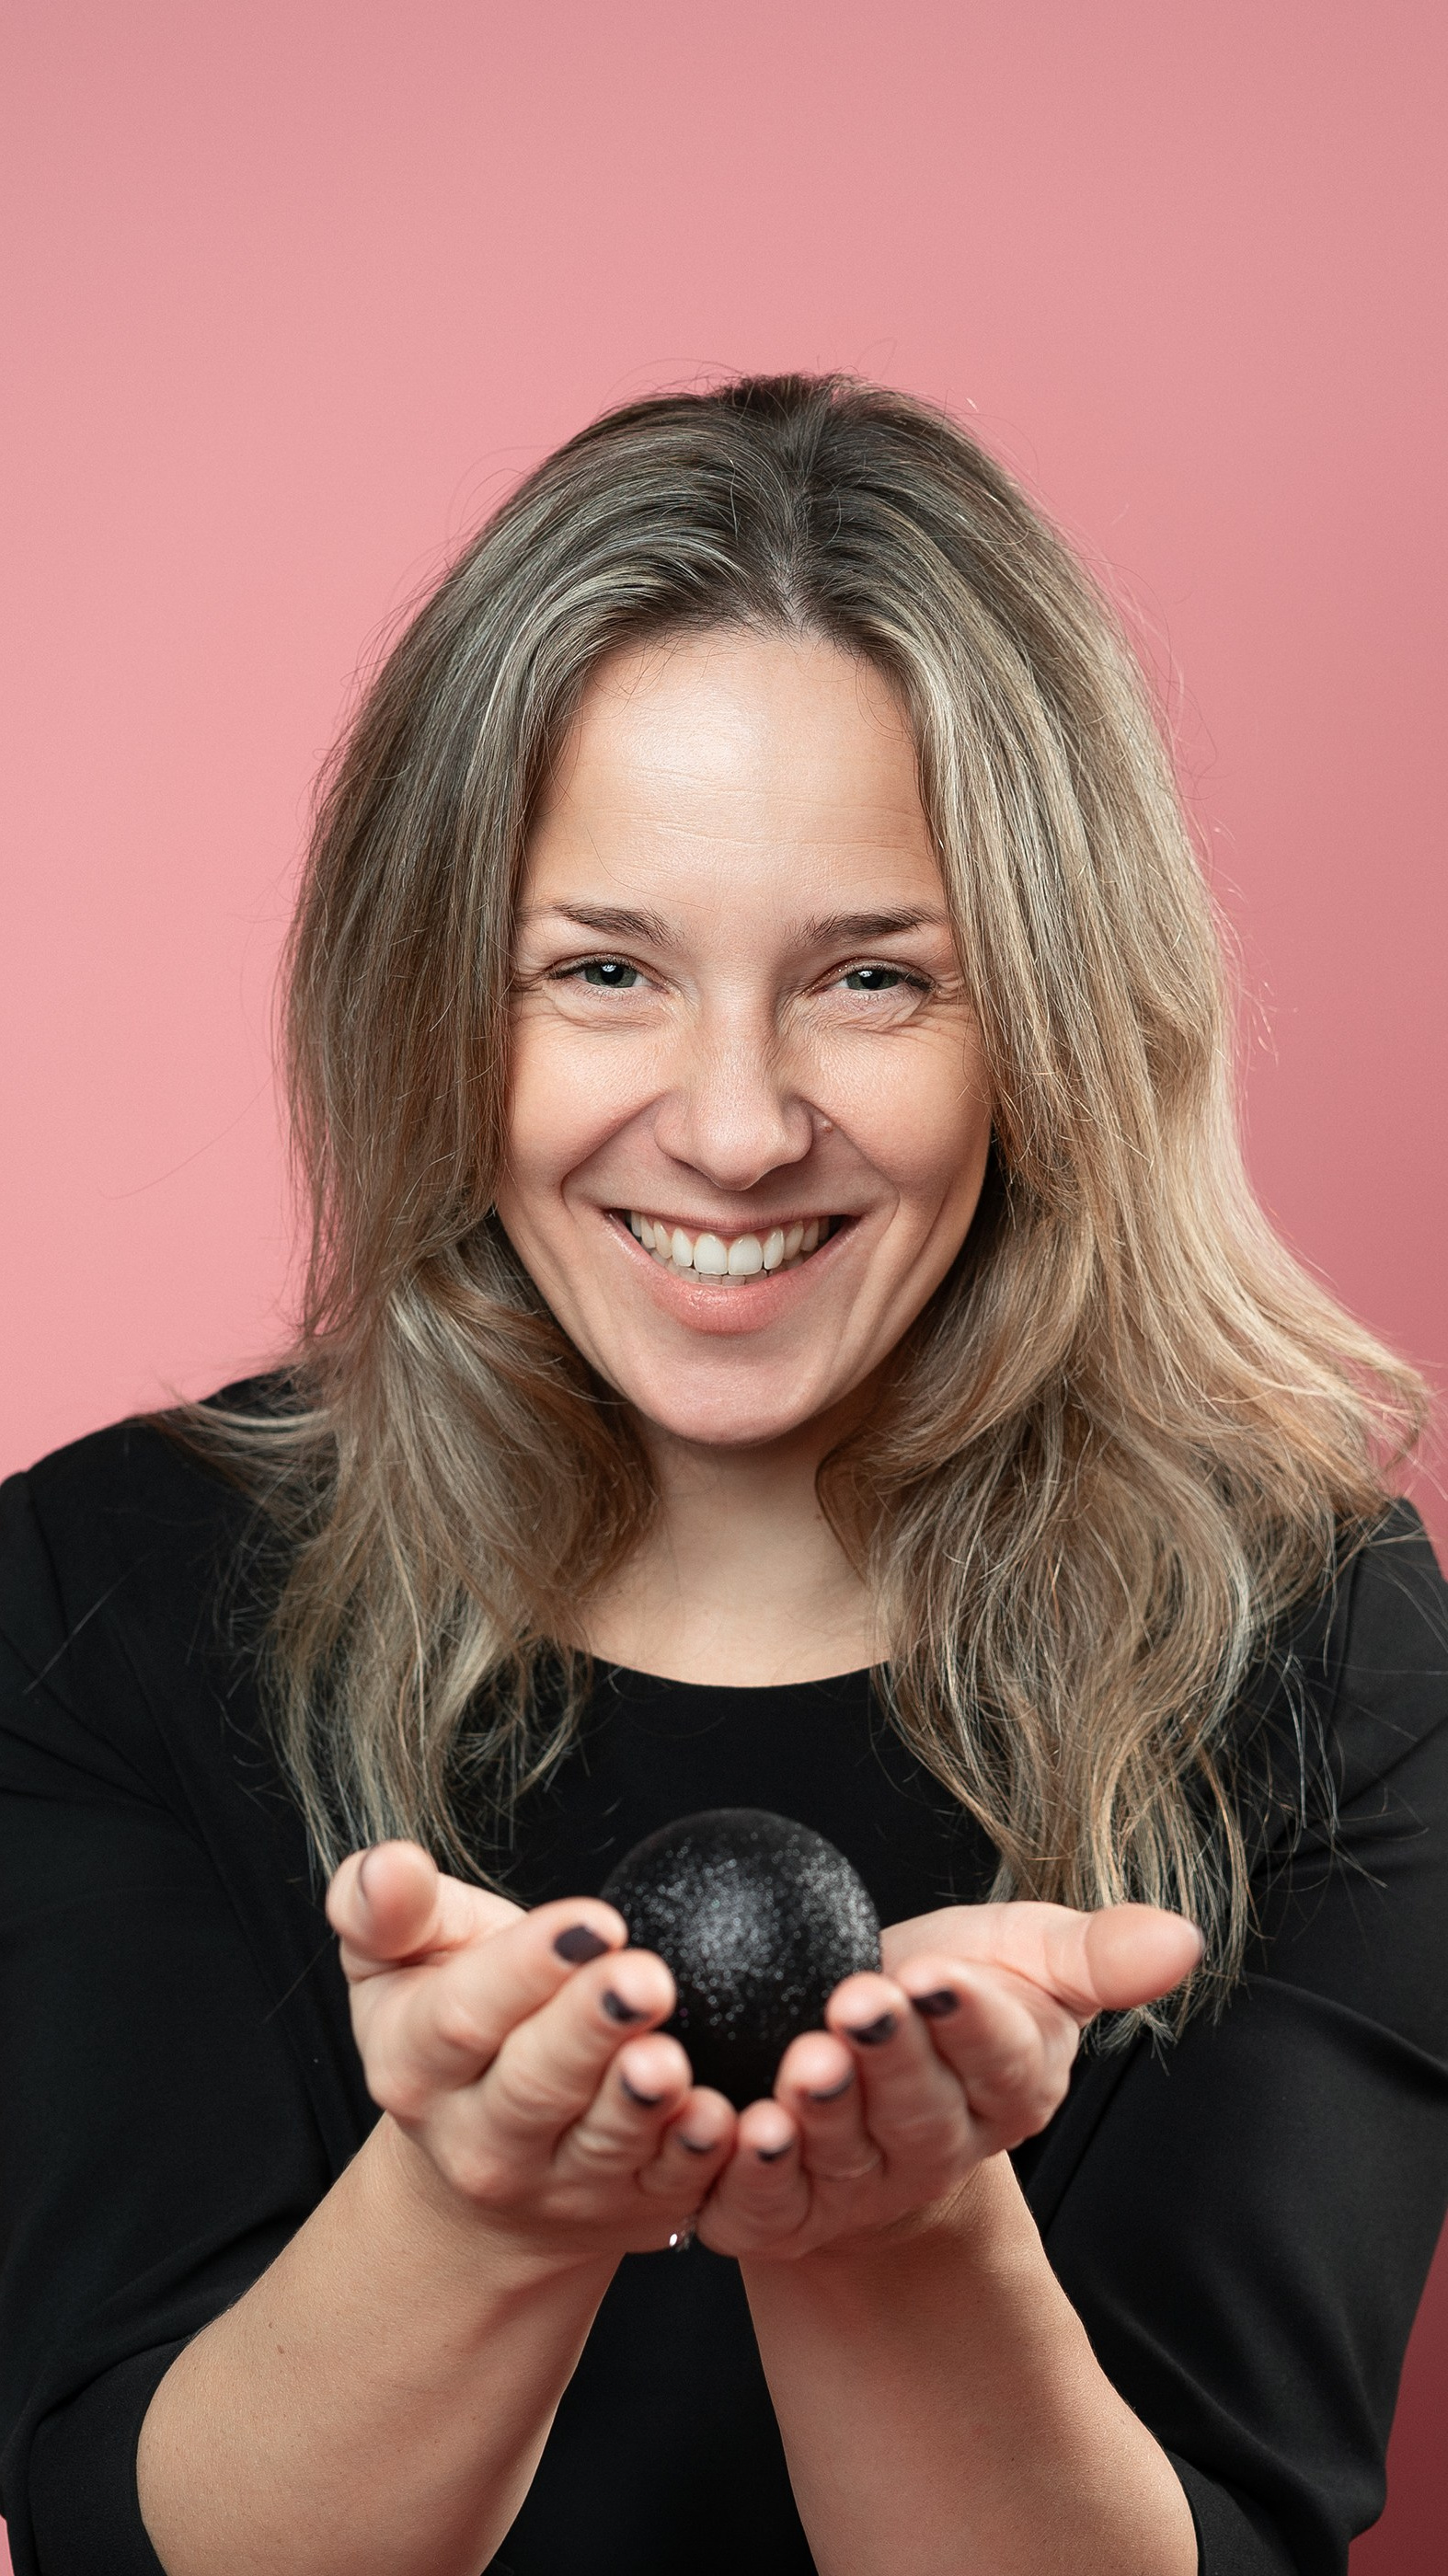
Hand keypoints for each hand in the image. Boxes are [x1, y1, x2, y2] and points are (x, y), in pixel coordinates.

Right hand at [326, 1842, 736, 2262]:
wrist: (474, 2173)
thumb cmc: (445, 2022)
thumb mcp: (395, 1962)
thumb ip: (384, 1909)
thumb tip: (388, 1865)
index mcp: (415, 2067)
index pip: (463, 2015)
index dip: (526, 1969)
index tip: (593, 1920)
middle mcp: (480, 2141)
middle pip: (535, 2085)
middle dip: (592, 2029)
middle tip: (648, 1979)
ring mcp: (560, 2185)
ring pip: (605, 2144)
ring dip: (643, 2104)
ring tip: (673, 2059)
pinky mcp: (634, 2209)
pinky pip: (674, 2187)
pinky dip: (700, 2158)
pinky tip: (724, 2119)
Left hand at [696, 1900, 1200, 2260]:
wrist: (853, 2055)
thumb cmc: (944, 1988)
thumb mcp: (1020, 1951)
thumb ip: (1095, 1952)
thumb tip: (1184, 1939)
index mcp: (1010, 2087)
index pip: (1002, 2058)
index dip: (971, 2020)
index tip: (941, 1975)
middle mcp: (938, 2147)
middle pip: (919, 2110)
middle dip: (890, 2058)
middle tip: (862, 2001)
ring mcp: (859, 2185)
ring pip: (844, 2155)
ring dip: (821, 2113)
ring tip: (802, 2059)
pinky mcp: (782, 2209)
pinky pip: (766, 2202)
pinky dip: (750, 2172)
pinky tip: (741, 2126)